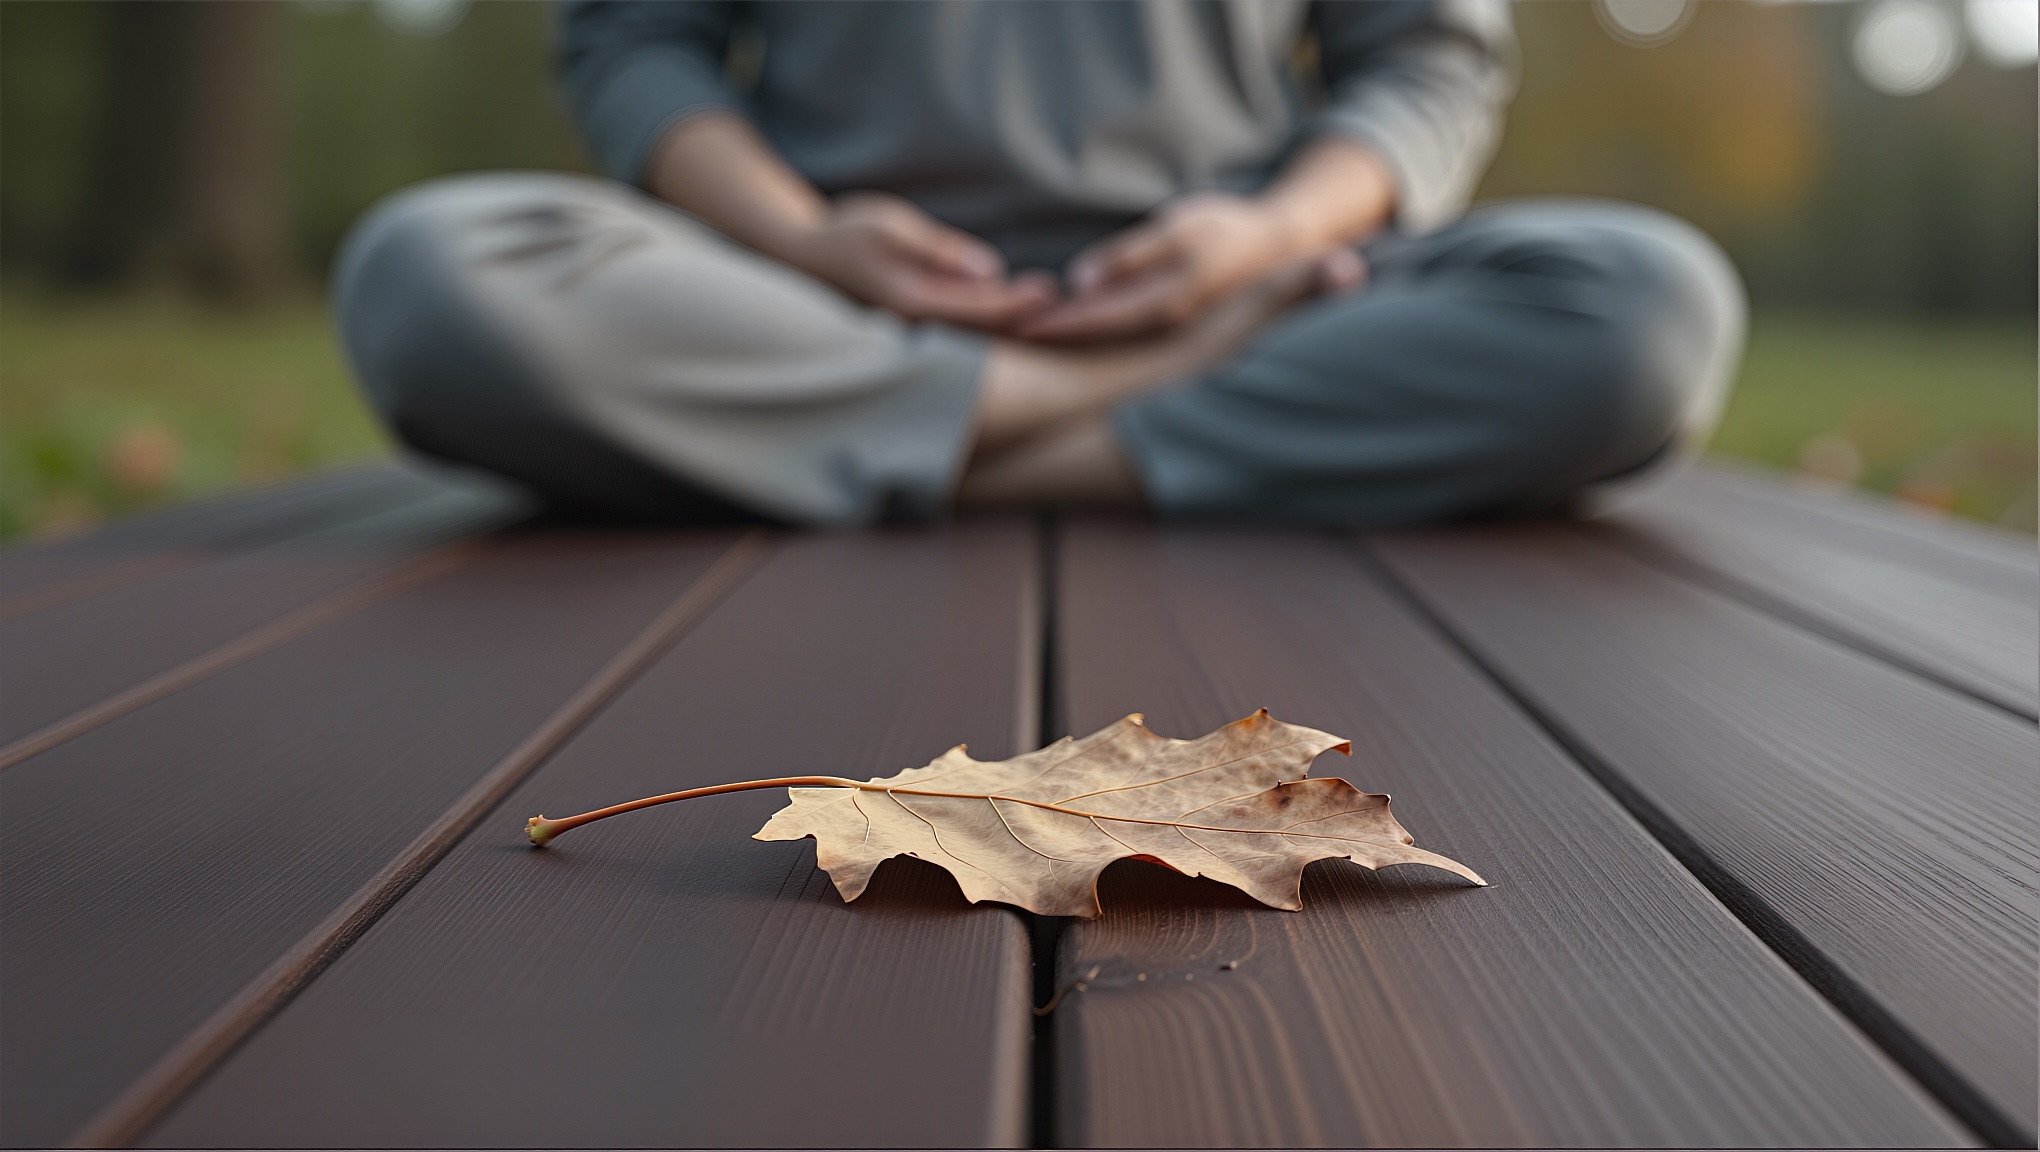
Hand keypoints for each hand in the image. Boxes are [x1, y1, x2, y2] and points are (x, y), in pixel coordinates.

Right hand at [778, 192, 1057, 330]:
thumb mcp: (892, 226)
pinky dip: (989, 318)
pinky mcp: (915, 325)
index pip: (980, 309)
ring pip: (974, 333)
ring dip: (1011, 321)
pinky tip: (1013, 305)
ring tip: (1048, 305)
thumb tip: (989, 270)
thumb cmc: (848, 231)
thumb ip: (940, 250)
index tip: (1050, 290)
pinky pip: (960, 327)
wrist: (804, 255)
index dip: (1019, 302)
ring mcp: (914, 331)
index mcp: (912, 304)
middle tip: (1062, 301)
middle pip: (984, 329)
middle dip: (1023, 316)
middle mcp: (915, 328)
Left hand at [1015, 194, 1365, 342]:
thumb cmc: (1225, 231)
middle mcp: (1157, 337)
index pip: (1095, 322)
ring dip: (1053, 342)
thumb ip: (1129, 258)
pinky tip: (1040, 334)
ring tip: (1003, 344)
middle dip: (1042, 342)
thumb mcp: (1179, 230)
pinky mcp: (1157, 344)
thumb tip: (1078, 283)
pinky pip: (1107, 342)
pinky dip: (1074, 338)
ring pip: (1095, 347)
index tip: (1009, 329)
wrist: (1277, 253)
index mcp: (1163, 307)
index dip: (1052, 325)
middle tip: (990, 345)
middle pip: (1087, 343)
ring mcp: (1159, 346)